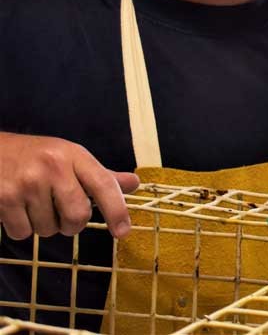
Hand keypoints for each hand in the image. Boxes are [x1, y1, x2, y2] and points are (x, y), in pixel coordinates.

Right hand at [0, 132, 139, 239]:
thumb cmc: (36, 157)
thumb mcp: (70, 157)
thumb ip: (100, 176)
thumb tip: (133, 184)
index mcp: (74, 155)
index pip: (103, 184)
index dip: (117, 210)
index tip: (123, 231)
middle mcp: (53, 167)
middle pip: (77, 215)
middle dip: (72, 224)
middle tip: (62, 213)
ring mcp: (27, 183)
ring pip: (49, 229)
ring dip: (44, 225)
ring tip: (34, 204)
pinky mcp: (4, 199)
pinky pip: (23, 233)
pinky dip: (21, 228)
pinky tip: (17, 209)